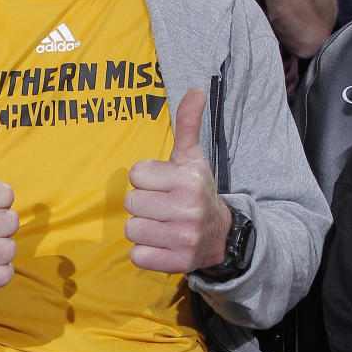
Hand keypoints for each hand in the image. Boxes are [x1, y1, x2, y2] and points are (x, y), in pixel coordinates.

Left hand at [124, 87, 230, 273]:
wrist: (220, 235)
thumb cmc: (197, 191)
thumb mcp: (193, 158)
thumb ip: (188, 124)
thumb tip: (196, 88)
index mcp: (189, 180)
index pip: (137, 175)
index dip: (145, 180)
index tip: (162, 185)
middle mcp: (188, 209)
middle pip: (131, 203)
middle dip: (142, 205)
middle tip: (161, 207)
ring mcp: (183, 238)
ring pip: (132, 229)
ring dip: (142, 228)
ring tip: (161, 225)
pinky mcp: (177, 263)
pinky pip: (138, 255)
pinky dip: (145, 252)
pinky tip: (161, 244)